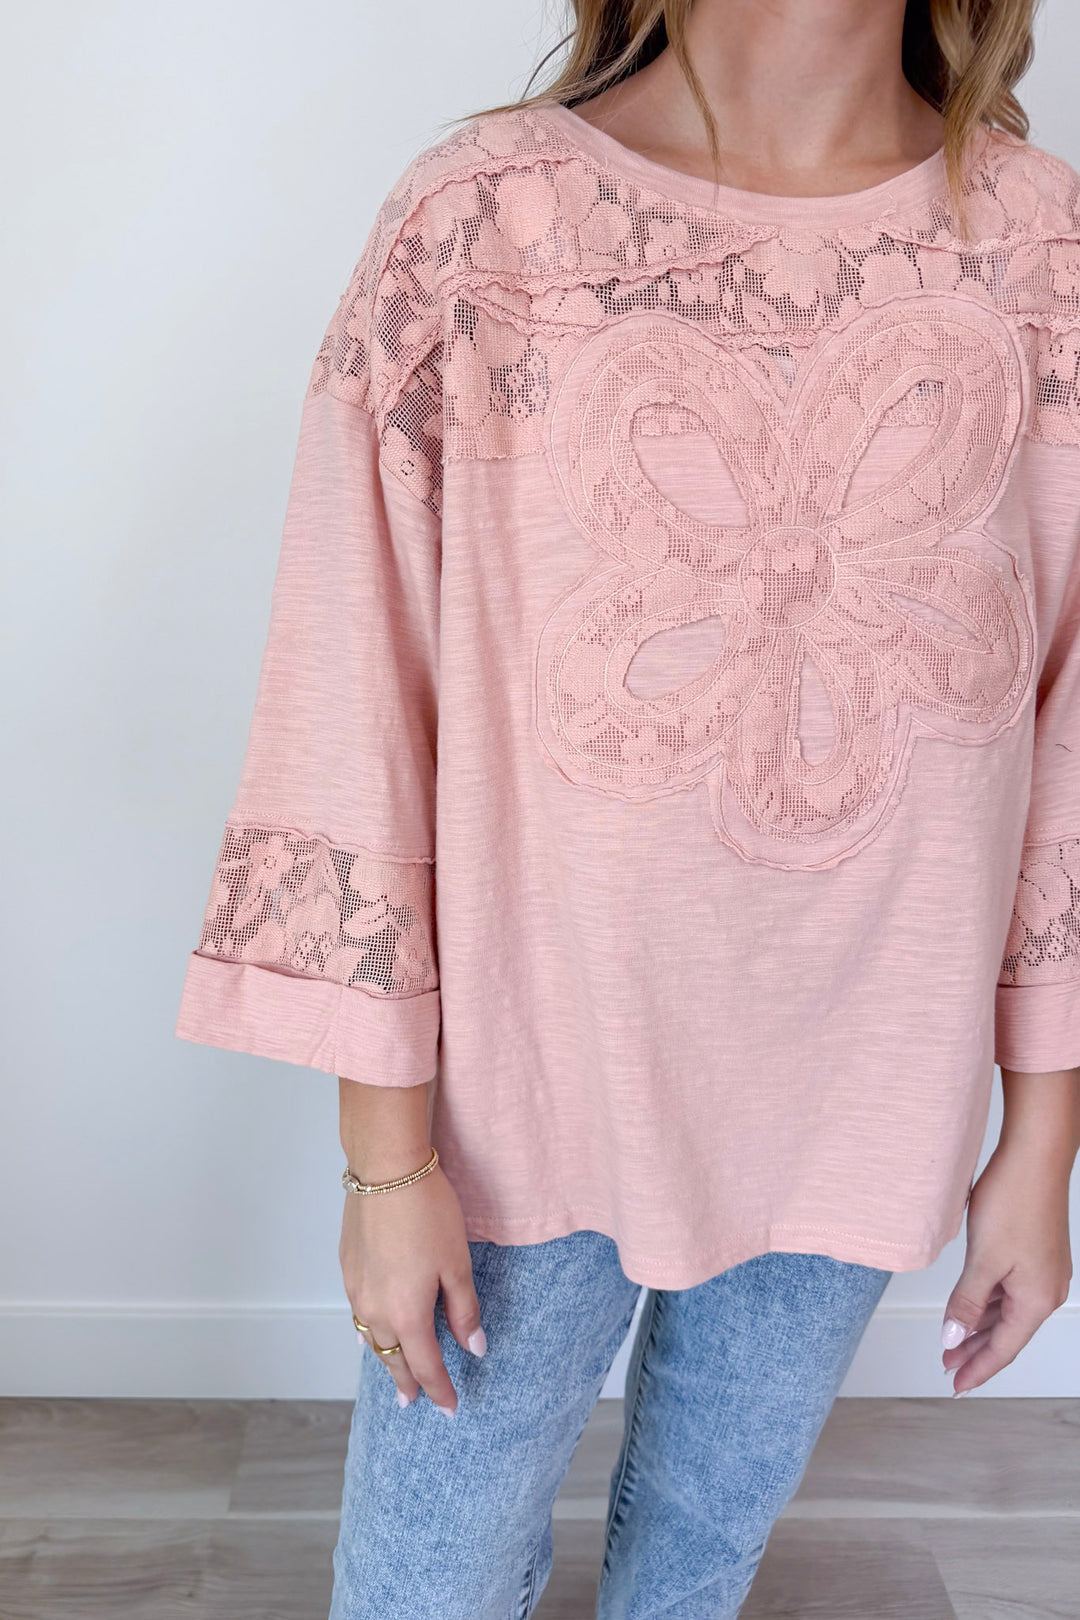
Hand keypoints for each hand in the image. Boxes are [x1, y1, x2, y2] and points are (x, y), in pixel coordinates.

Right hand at [339, 1160, 485, 1414]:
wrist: (385, 1171)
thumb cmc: (428, 1213)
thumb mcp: (457, 1263)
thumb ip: (464, 1310)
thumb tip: (474, 1348)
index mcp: (407, 1314)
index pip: (427, 1366)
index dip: (440, 1390)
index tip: (450, 1408)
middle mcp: (375, 1310)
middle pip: (393, 1358)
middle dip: (407, 1382)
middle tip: (414, 1402)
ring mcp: (356, 1290)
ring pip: (371, 1338)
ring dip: (385, 1358)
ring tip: (395, 1372)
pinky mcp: (348, 1269)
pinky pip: (358, 1314)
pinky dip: (368, 1331)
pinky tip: (369, 1333)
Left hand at [941, 1141, 1071, 1393]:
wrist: (1034, 1157)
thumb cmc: (1014, 1200)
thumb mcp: (983, 1259)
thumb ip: (966, 1302)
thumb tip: (954, 1338)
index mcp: (1036, 1300)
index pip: (1003, 1348)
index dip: (978, 1368)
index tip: (957, 1385)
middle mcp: (1045, 1291)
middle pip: (1006, 1334)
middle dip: (976, 1351)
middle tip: (948, 1367)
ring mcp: (1042, 1272)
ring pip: (1006, 1311)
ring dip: (979, 1327)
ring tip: (952, 1341)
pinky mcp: (1035, 1254)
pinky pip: (1009, 1290)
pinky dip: (988, 1303)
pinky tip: (970, 1306)